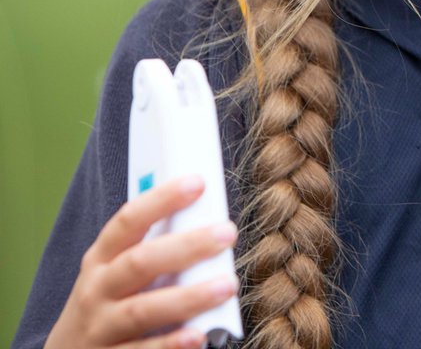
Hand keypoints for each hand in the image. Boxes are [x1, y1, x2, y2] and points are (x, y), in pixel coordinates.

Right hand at [46, 175, 238, 348]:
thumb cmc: (107, 303)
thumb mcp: (115, 272)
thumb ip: (153, 251)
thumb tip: (208, 225)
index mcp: (101, 259)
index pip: (128, 221)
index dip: (161, 200)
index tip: (197, 182)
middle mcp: (97, 290)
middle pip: (139, 263)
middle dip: (186, 246)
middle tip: (228, 232)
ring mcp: (101, 327)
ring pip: (142, 310)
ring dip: (188, 297)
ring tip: (228, 285)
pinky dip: (170, 344)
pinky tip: (198, 336)